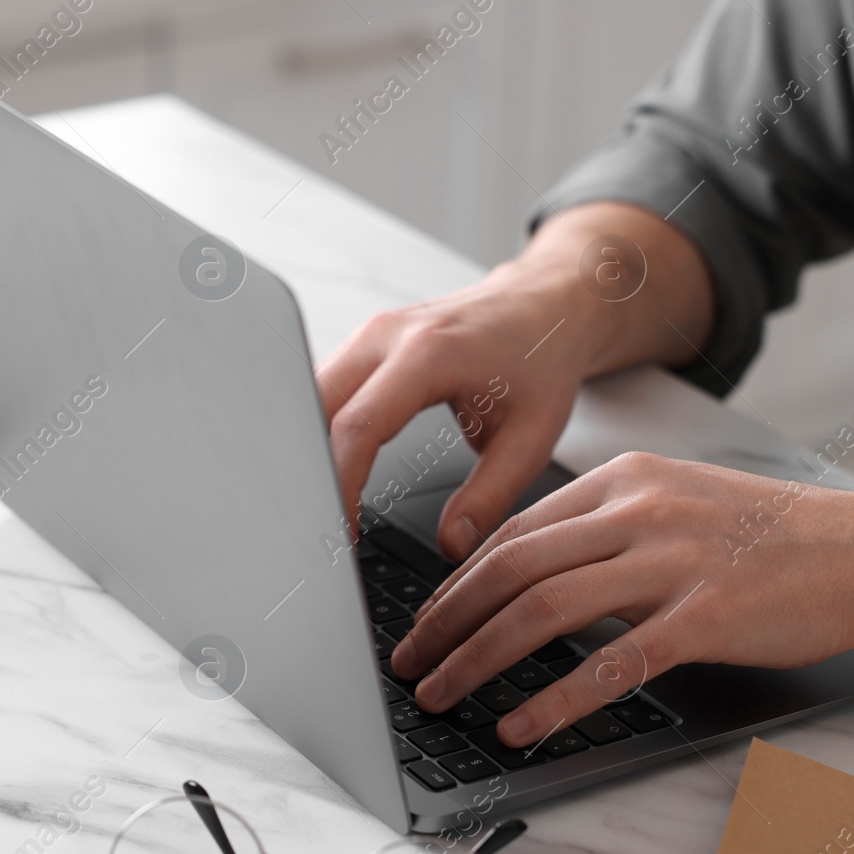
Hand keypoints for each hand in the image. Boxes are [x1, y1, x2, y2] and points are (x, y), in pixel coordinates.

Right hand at [316, 261, 590, 558]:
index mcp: (428, 353)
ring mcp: (370, 334)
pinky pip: (324, 387)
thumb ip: (490, 497)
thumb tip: (452, 545)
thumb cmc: (541, 360)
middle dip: (310, 471)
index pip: (358, 426)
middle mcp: (387, 335)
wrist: (543, 307)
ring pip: (309, 396)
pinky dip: (320, 430)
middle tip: (324, 525)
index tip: (341, 530)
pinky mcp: (365, 343)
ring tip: (327, 503)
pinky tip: (334, 467)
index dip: (341, 485)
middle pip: (315, 408)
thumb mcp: (531, 437)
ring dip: (310, 449)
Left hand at [390, 452, 853, 744]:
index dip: (457, 581)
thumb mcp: (680, 504)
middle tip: (409, 663)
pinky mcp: (705, 616)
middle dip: (446, 621)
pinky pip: (611, 663)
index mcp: (624, 479)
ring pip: (543, 610)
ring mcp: (671, 561)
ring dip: (478, 659)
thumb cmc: (774, 536)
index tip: (426, 621)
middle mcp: (638, 510)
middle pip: (511, 567)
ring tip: (439, 695)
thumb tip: (533, 574)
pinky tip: (520, 724)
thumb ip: (609, 529)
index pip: (513, 531)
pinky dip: (555, 698)